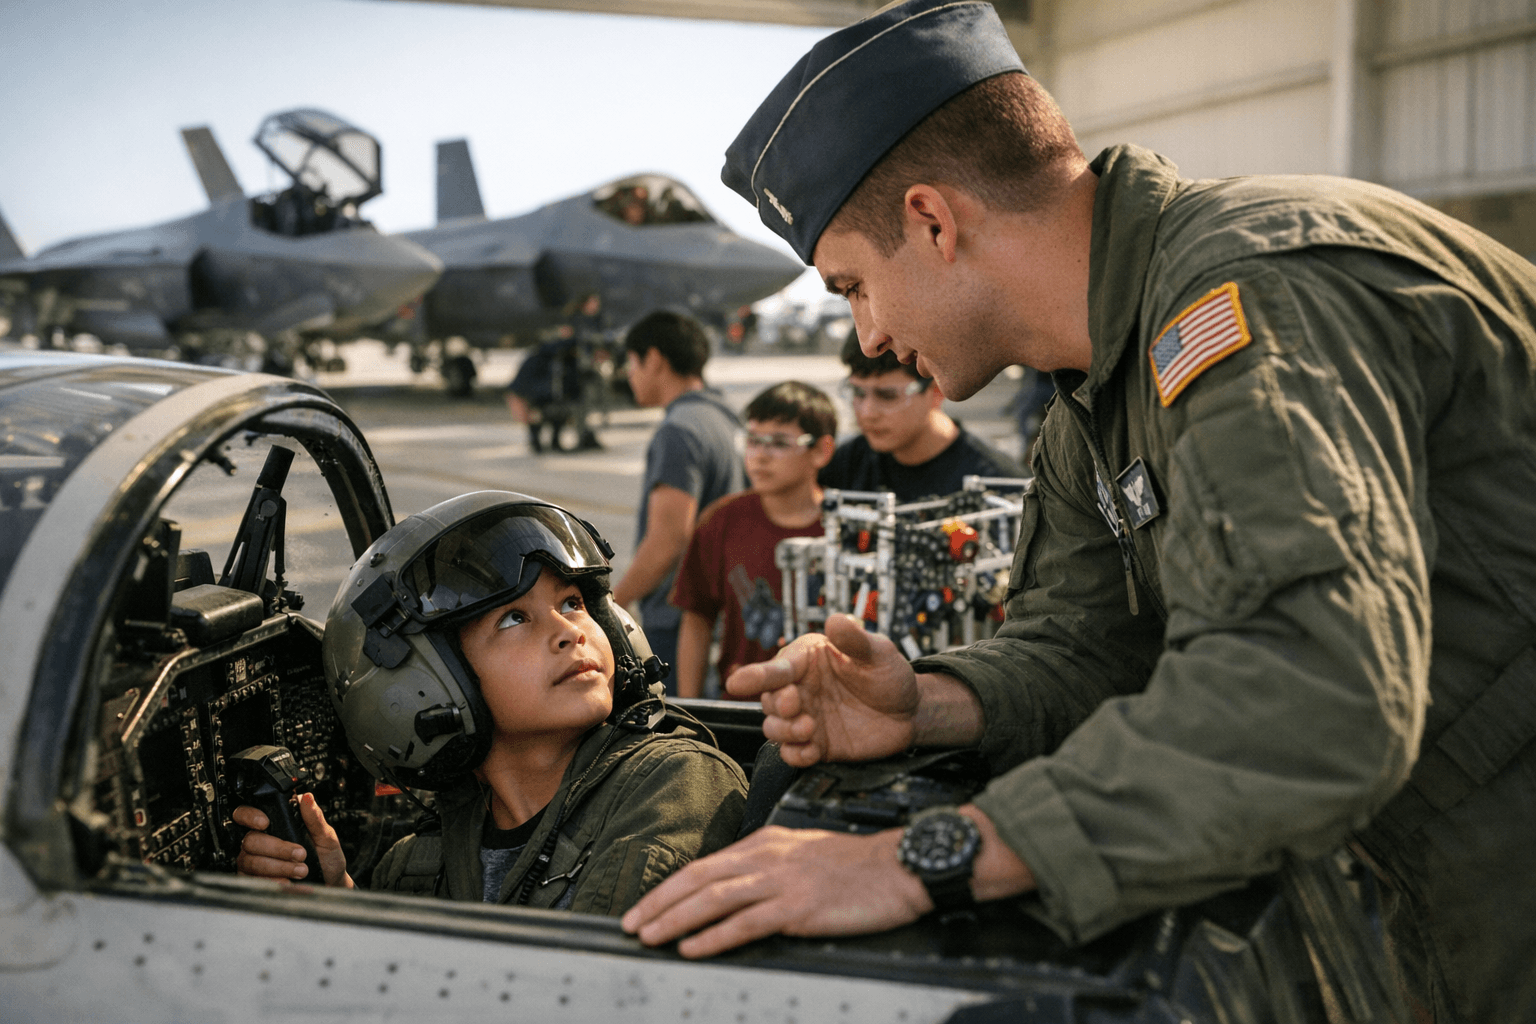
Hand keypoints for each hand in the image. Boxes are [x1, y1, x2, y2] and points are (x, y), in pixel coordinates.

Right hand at [233, 794, 352, 887]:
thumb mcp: (326, 836)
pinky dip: (272, 880)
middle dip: (276, 848)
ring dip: (278, 866)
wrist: (330, 882)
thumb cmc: (326, 857)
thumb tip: (308, 797)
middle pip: (250, 840)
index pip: (247, 813)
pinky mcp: (256, 880)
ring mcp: (256, 860)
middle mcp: (262, 840)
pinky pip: (253, 880)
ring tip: (301, 870)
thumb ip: (314, 817)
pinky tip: (288, 881)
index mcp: (276, 823)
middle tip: (300, 854)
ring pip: (250, 860)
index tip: (265, 823)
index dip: (250, 816)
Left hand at [621, 825, 929, 957]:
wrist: (900, 867)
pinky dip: (714, 935)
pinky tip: (692, 947)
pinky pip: (746, 922)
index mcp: (766, 844)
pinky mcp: (798, 907)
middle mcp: (767, 858)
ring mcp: (781, 881)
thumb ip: (769, 870)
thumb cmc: (858, 868)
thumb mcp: (804, 857)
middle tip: (629, 923)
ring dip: (675, 917)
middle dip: (659, 902)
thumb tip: (734, 893)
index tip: (644, 905)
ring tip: (649, 935)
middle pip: (699, 878)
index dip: (670, 887)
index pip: (705, 865)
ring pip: (714, 898)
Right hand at [726, 613, 918, 766]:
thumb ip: (856, 640)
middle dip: (776, 705)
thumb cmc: (890, 675)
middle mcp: (801, 688)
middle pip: (768, 700)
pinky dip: (795, 755)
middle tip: (797, 703)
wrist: (911, 712)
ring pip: (774, 728)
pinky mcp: (816, 745)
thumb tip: (836, 620)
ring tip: (809, 727)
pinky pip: (793, 754)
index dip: (756, 675)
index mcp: (808, 660)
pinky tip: (810, 750)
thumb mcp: (879, 652)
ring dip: (784, 730)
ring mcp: (806, 718)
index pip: (776, 668)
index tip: (738, 681)